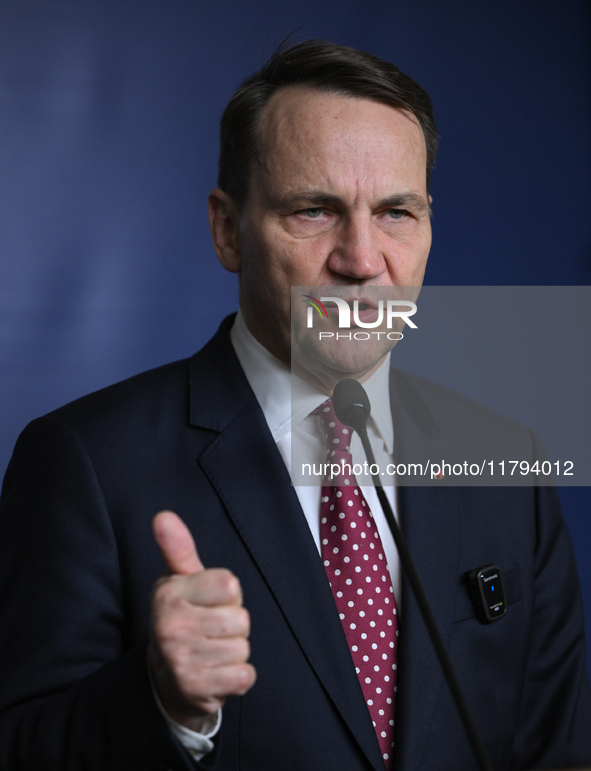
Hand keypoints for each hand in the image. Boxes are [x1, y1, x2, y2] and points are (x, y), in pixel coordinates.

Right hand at [148, 511, 255, 728]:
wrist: (165, 676)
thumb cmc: (182, 616)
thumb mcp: (179, 579)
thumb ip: (177, 546)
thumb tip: (162, 516)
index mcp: (169, 593)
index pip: (230, 585)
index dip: (228, 595)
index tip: (209, 601)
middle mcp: (169, 625)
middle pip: (241, 619)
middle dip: (234, 625)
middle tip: (211, 630)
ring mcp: (180, 659)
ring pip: (243, 648)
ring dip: (234, 651)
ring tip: (212, 650)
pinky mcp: (195, 689)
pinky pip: (244, 676)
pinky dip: (237, 676)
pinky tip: (216, 672)